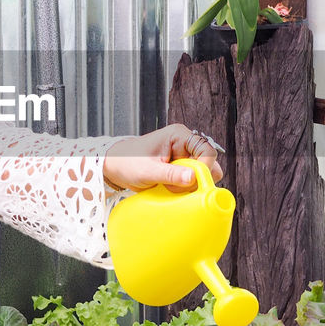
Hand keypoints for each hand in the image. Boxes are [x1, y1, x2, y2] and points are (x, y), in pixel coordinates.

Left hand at [103, 124, 223, 191]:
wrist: (116, 167)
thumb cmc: (127, 163)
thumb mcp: (147, 171)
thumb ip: (170, 175)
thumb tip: (193, 177)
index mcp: (178, 135)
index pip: (206, 149)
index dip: (204, 167)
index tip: (193, 181)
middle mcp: (185, 144)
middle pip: (208, 164)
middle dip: (196, 179)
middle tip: (176, 185)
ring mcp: (184, 157)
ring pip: (202, 175)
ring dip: (189, 186)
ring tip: (168, 186)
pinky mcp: (182, 169)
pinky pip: (193, 182)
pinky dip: (184, 189)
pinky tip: (169, 188)